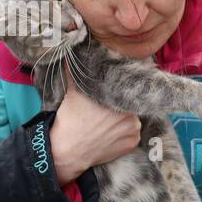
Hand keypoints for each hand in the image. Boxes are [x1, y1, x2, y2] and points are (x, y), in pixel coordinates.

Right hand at [49, 63, 140, 186]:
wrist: (68, 149)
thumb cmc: (70, 119)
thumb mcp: (73, 91)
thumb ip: (77, 71)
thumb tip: (74, 53)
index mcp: (119, 97)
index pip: (129, 86)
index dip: (124, 85)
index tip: (119, 85)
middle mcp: (131, 112)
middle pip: (131, 102)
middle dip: (123, 102)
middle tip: (109, 106)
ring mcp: (134, 129)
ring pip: (133, 117)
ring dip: (125, 117)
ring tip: (108, 120)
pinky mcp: (133, 143)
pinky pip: (133, 133)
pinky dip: (125, 131)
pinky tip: (111, 131)